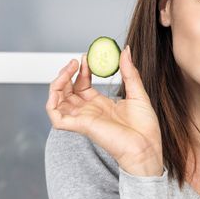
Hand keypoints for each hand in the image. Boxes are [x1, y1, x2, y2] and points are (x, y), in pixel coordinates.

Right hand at [45, 45, 162, 175]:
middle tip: (77, 60)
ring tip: (70, 68)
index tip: (87, 56)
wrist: (147, 148)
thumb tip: (125, 50)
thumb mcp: (138, 93)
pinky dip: (52, 101)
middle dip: (68, 73)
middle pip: (67, 90)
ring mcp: (82, 119)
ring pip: (57, 100)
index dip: (82, 70)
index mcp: (101, 105)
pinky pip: (56, 117)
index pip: (82, 85)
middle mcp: (88, 112)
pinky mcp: (80, 127)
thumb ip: (130, 72)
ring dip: (58, 82)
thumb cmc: (145, 128)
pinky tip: (60, 87)